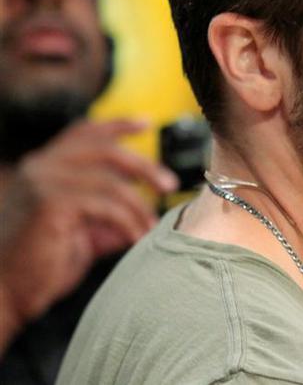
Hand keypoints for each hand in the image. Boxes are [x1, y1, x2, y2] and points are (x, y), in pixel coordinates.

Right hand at [0, 119, 178, 333]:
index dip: (116, 125)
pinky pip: (106, 205)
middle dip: (144, 166)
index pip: (83, 132)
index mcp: (43, 167)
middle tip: (169, 185)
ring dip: (139, 206)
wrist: (5, 296)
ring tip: (151, 227)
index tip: (146, 123)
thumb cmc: (39, 268)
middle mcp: (40, 167)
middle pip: (105, 150)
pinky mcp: (50, 204)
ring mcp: (43, 183)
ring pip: (111, 182)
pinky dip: (128, 222)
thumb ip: (106, 216)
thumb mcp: (79, 233)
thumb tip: (144, 212)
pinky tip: (137, 238)